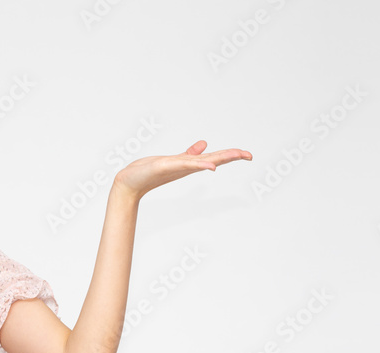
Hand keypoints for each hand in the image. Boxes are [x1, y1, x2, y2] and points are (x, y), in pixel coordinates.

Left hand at [113, 140, 251, 200]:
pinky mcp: (166, 166)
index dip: (231, 155)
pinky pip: (186, 164)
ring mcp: (178, 167)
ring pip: (204, 162)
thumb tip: (204, 144)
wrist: (130, 181)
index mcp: (190, 164)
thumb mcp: (174, 159)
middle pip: (214, 159)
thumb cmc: (149, 172)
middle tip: (250, 155)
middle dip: (232, 156)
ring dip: (220, 159)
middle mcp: (187, 166)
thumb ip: (190, 154)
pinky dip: (199, 164)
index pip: (215, 157)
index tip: (248, 154)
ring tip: (236, 156)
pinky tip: (211, 167)